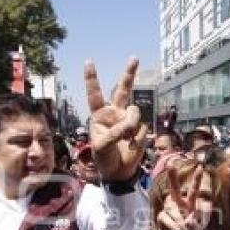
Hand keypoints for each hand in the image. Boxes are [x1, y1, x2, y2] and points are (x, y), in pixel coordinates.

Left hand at [85, 58, 146, 180]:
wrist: (118, 172)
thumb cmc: (104, 157)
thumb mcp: (102, 145)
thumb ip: (115, 131)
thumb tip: (131, 122)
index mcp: (99, 115)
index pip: (95, 94)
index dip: (92, 79)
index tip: (88, 61)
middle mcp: (114, 113)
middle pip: (122, 90)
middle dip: (129, 73)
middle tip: (135, 58)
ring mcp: (128, 120)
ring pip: (134, 111)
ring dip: (130, 125)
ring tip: (125, 139)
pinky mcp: (139, 128)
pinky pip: (141, 127)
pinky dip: (136, 137)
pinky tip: (130, 145)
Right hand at [156, 166, 203, 229]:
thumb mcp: (196, 227)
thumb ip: (195, 222)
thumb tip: (186, 222)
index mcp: (188, 202)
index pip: (193, 190)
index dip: (197, 179)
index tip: (200, 167)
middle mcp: (177, 202)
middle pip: (175, 190)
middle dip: (173, 178)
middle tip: (170, 165)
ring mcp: (169, 209)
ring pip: (174, 213)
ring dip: (181, 226)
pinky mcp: (161, 216)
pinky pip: (169, 222)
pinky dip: (174, 229)